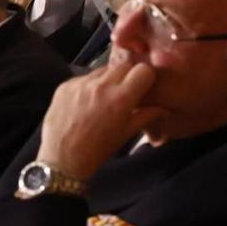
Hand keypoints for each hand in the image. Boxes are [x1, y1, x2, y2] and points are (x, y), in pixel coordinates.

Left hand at [35, 60, 164, 179]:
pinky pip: (84, 78)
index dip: (145, 78)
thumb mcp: (126, 134)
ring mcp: (80, 83)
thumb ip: (147, 115)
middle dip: (128, 77)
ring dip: (108, 80)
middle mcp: (101, 85)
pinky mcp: (65, 85)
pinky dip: (89, 86)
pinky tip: (86, 103)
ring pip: (103, 70)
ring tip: (104, 99)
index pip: (143, 70)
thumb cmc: (97, 150)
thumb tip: (164, 108)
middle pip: (123, 66)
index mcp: (121, 98)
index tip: (142, 88)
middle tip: (124, 93)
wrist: (62, 159)